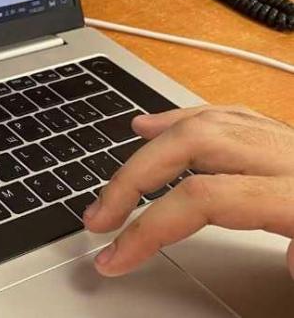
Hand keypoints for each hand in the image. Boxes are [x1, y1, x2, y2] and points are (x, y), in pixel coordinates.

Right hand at [83, 106, 293, 279]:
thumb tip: (286, 253)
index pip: (202, 197)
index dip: (147, 227)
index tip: (116, 257)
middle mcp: (292, 159)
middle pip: (194, 143)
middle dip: (134, 178)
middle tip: (102, 215)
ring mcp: (291, 147)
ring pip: (212, 122)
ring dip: (154, 142)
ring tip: (119, 173)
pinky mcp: (292, 147)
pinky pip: (236, 117)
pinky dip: (191, 119)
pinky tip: (165, 125)